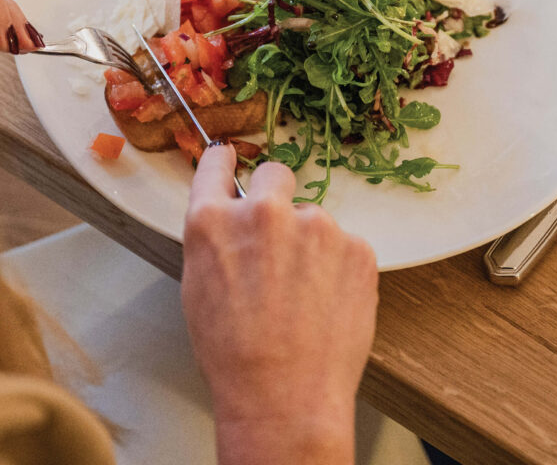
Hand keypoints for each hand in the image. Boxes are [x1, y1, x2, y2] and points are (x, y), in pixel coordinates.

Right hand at [181, 145, 377, 464]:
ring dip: (310, 244)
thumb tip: (230, 216)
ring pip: (314, 219)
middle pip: (275, 174)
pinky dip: (339, 268)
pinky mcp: (357, 246)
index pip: (216, 165)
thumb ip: (215, 239)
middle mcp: (264, 212)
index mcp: (213, 222)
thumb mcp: (199, 287)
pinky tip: (327, 303)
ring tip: (304, 297)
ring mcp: (315, 225)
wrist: (285, 399)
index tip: (231, 157)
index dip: (224, 162)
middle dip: (276, 198)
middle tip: (279, 242)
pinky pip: (345, 246)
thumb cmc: (234, 356)